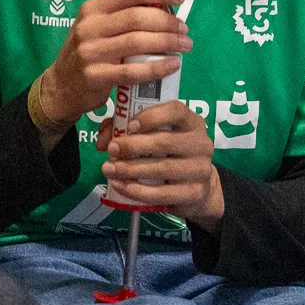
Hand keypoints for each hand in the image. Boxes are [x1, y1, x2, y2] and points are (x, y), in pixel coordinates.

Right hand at [34, 0, 191, 132]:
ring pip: (137, 42)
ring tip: (185, 45)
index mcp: (94, 8)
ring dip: (167, 42)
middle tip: (184, 28)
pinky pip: (132, 71)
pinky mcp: (94, 76)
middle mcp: (90, 26)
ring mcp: (90, 51)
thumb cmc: (91, 49)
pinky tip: (173, 65)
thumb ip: (126, 9)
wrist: (62, 86)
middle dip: (167, 21)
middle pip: (137, 17)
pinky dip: (157, 67)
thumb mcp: (100, 24)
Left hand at [100, 99, 223, 228]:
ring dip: (131, 169)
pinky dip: (138, 191)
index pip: (176, 111)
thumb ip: (128, 131)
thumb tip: (103, 140)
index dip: (151, 117)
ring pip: (162, 168)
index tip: (129, 126)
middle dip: (133, 146)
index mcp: (192, 123)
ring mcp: (201, 169)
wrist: (197, 188)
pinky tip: (121, 186)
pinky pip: (162, 193)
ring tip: (109, 169)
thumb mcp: (155, 136)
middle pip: (165, 142)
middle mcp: (201, 143)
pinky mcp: (195, 193)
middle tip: (111, 149)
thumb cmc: (170, 156)